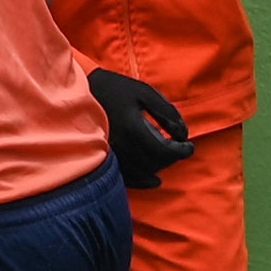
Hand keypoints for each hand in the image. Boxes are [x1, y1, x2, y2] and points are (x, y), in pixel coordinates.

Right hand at [94, 69, 194, 185]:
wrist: (81, 92)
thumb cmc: (115, 89)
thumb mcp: (145, 92)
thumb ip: (167, 112)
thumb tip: (184, 134)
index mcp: (133, 127)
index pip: (165, 150)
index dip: (182, 151)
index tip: (189, 146)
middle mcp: (122, 145)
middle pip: (155, 163)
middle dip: (171, 156)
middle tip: (178, 147)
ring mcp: (111, 155)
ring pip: (143, 173)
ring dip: (159, 167)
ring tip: (165, 156)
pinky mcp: (104, 159)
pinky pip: (127, 178)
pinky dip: (143, 181)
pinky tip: (154, 180)